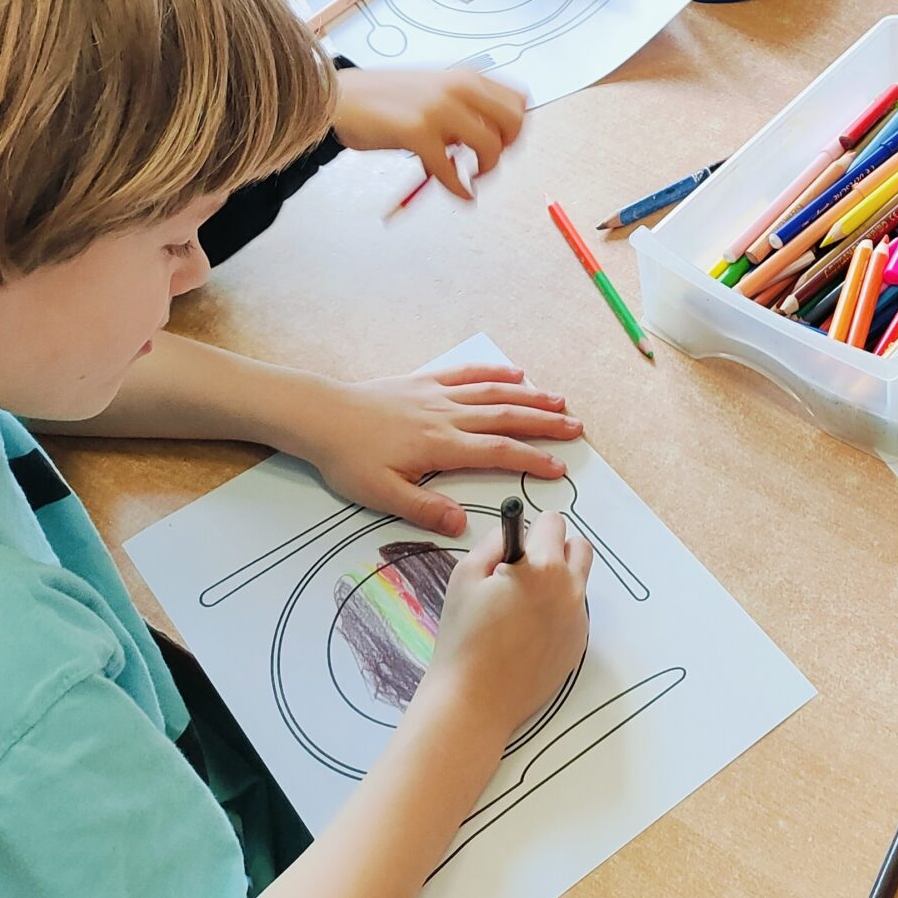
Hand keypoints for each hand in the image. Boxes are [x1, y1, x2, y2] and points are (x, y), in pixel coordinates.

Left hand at [294, 362, 584, 533]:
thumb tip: (462, 524)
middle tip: (576, 428)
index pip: (498, 453)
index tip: (559, 467)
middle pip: (507, 417)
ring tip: (559, 400)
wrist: (322, 415)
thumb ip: (424, 509)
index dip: (533, 459)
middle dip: (544, 424)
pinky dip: (495, 372)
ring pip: (494, 392)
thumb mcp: (381, 494)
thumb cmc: (349, 459)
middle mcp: (448, 415)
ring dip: (530, 396)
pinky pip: (468, 373)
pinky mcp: (426, 381)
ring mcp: (439, 394)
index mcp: (442, 446)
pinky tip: (515, 373)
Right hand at [333, 67, 524, 198]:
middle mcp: (458, 89)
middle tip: (488, 161)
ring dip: (485, 170)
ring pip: (490, 148)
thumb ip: (463, 108)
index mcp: (465, 77)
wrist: (342, 98)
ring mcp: (440, 109)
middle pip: (514, 123)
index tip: (503, 142)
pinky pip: (451, 171)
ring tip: (469, 176)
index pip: (518, 100)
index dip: (516, 127)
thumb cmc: (385, 98)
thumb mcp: (434, 91)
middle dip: (507, 148)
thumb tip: (490, 136)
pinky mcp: (419, 133)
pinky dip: (459, 188)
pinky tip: (458, 192)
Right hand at [428, 506, 594, 736]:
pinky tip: (527, 633)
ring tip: (523, 605)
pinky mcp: (578, 645)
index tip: (513, 552)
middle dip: (554, 549)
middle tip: (523, 573)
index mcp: (543, 568)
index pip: (553, 522)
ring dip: (558, 580)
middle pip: (579, 546)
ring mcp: (578, 620)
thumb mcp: (465, 575)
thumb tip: (511, 535)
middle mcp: (570, 590)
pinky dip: (557, 612)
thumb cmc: (463, 638)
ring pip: (578, 581)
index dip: (529, 531)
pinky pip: (574, 613)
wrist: (474, 701)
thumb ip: (493, 543)